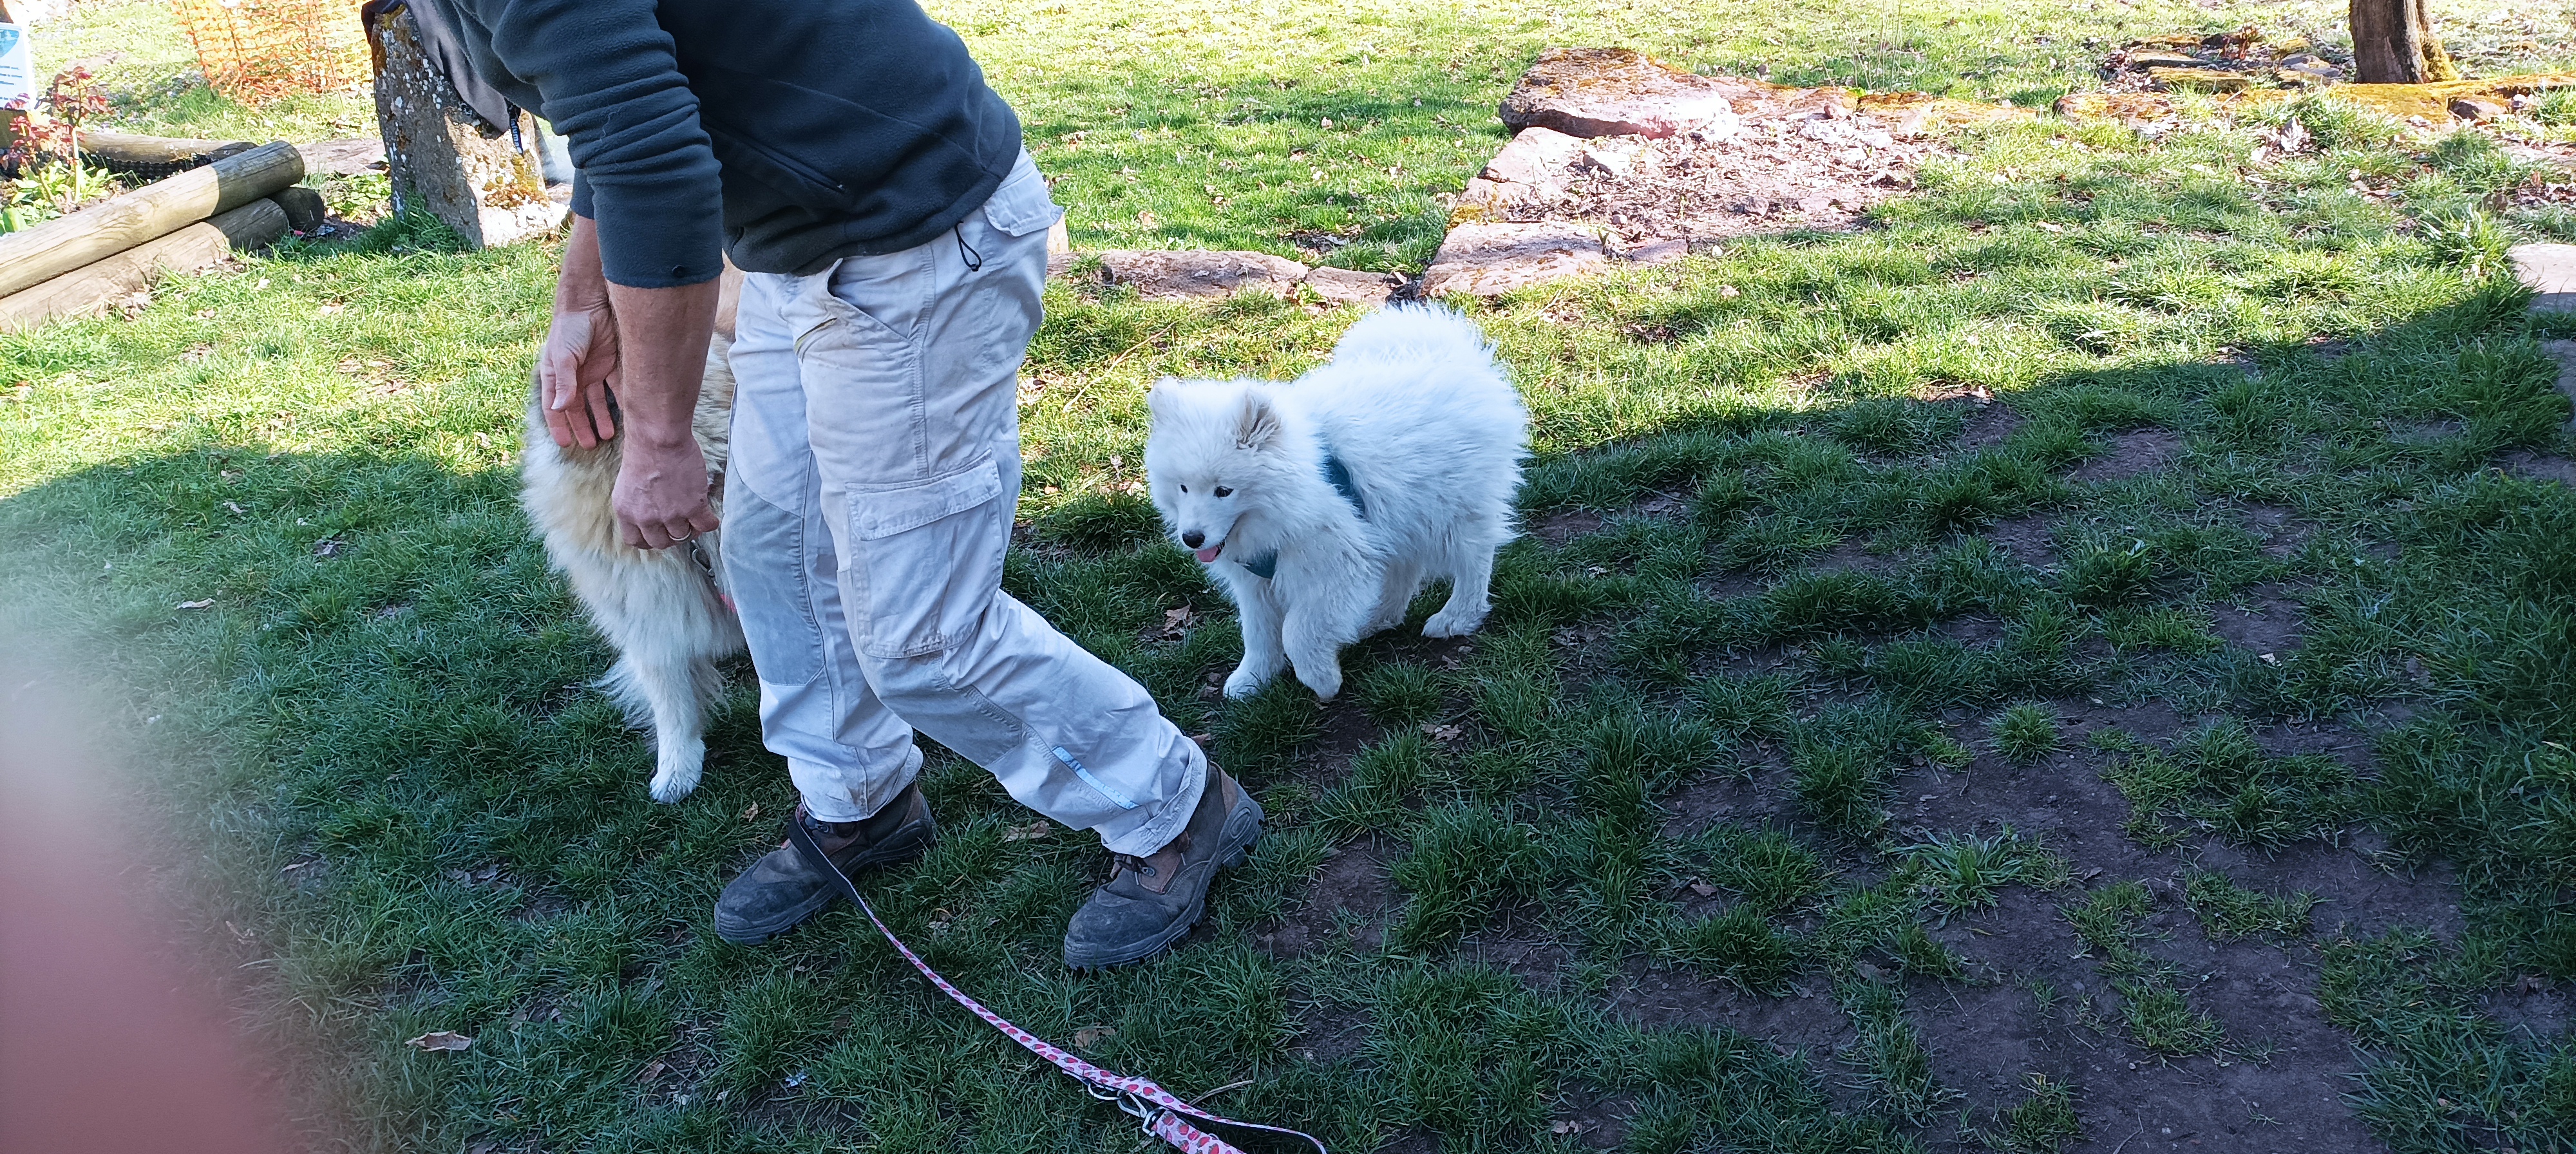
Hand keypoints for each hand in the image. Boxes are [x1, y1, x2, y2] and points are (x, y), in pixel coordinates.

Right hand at [539, 302, 620, 447]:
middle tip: (590, 446)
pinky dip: (621, 402)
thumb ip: (563, 382)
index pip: (555, 407)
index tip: (564, 444)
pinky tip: (628, 416)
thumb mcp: (563, 357)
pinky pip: (617, 388)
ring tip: (608, 436)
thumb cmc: (569, 328)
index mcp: (556, 375)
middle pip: (578, 408)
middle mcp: (574, 376)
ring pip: (597, 402)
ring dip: (602, 419)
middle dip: (583, 427)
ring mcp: (593, 371)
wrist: (592, 303)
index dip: (558, 425)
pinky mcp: (611, 365)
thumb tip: (560, 409)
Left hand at [613, 438, 720, 549]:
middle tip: (679, 524)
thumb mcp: (627, 484)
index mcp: (626, 511)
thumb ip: (636, 503)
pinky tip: (710, 516)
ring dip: (691, 528)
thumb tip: (650, 512)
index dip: (650, 539)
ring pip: (684, 535)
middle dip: (671, 536)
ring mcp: (671, 514)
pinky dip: (710, 523)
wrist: (658, 438)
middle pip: (661, 542)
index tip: (658, 534)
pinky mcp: (693, 507)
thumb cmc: (643, 450)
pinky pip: (706, 526)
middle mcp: (646, 518)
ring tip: (695, 515)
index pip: (636, 541)